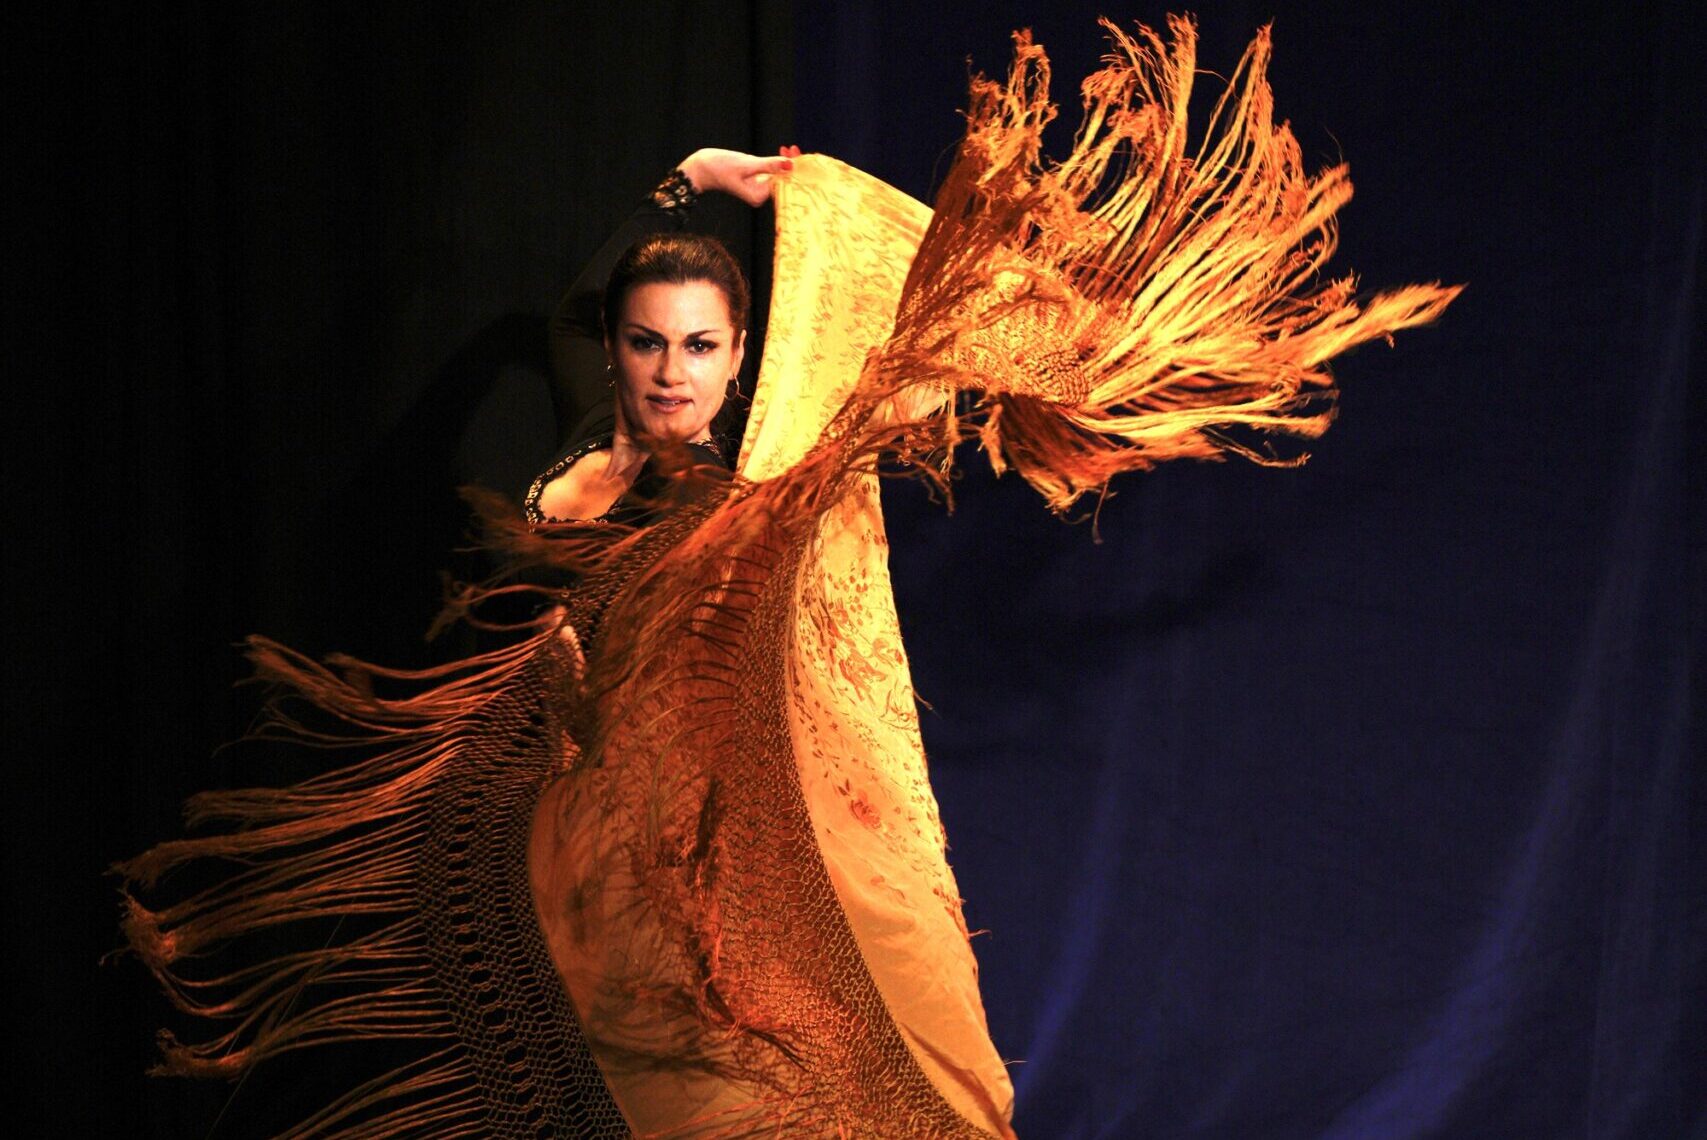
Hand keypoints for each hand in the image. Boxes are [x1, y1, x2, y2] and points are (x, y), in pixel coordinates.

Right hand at [678, 147, 796, 206]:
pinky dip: (776, 162)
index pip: (783, 183)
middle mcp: (760, 195)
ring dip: (785, 162)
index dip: (793, 169)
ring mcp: (758, 188)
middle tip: (795, 148)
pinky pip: (771, 171)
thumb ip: (769, 165)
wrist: (699, 168)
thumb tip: (790, 165)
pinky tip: (783, 151)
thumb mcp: (746, 164)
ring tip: (791, 148)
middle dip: (791, 165)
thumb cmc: (718, 167)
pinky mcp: (754, 180)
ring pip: (778, 174)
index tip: (798, 154)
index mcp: (759, 196)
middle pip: (782, 180)